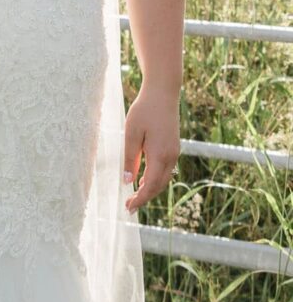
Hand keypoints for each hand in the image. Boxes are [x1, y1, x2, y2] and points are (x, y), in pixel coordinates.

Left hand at [122, 87, 180, 213]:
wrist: (163, 93)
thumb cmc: (144, 111)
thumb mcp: (131, 133)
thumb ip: (130, 158)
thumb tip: (127, 181)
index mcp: (160, 155)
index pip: (150, 185)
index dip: (140, 199)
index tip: (129, 208)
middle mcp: (171, 157)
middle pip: (159, 185)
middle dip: (145, 197)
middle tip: (129, 206)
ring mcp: (174, 152)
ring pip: (164, 179)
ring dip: (150, 189)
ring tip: (135, 196)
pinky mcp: (174, 147)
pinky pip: (166, 170)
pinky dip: (156, 179)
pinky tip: (144, 179)